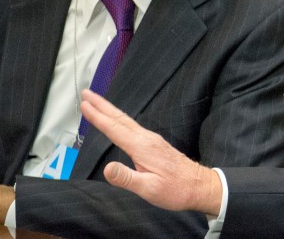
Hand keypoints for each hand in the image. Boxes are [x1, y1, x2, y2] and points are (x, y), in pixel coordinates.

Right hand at [79, 90, 222, 214]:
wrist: (199, 186)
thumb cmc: (176, 189)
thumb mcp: (149, 189)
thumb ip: (126, 178)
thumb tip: (107, 168)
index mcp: (142, 147)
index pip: (114, 129)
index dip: (97, 117)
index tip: (84, 105)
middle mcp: (147, 138)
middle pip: (120, 118)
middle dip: (102, 105)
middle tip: (86, 93)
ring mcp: (152, 139)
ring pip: (126, 120)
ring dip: (110, 110)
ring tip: (97, 103)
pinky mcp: (155, 144)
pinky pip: (132, 126)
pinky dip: (119, 119)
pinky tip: (117, 121)